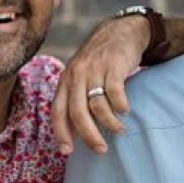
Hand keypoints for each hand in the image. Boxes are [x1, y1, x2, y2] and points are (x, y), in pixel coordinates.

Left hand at [52, 15, 148, 154]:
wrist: (119, 31)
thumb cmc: (99, 61)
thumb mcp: (80, 75)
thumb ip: (75, 98)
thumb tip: (73, 132)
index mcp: (65, 80)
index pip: (57, 111)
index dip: (61, 132)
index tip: (67, 152)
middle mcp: (77, 75)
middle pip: (78, 113)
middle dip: (89, 135)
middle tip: (101, 149)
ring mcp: (95, 69)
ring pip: (98, 106)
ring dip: (110, 123)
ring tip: (120, 130)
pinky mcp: (114, 65)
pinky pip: (115, 93)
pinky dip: (120, 106)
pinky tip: (126, 111)